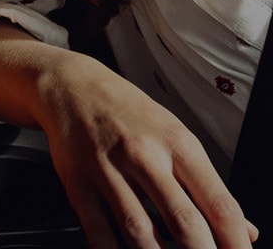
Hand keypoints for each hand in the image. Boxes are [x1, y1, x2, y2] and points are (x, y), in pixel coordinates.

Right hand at [35, 49, 257, 248]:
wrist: (72, 84)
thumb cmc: (128, 111)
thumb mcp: (174, 134)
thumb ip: (206, 184)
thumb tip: (244, 228)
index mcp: (177, 142)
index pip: (218, 201)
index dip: (236, 241)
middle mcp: (144, 154)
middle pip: (183, 221)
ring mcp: (108, 168)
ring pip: (140, 231)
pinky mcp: (78, 182)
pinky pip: (98, 231)